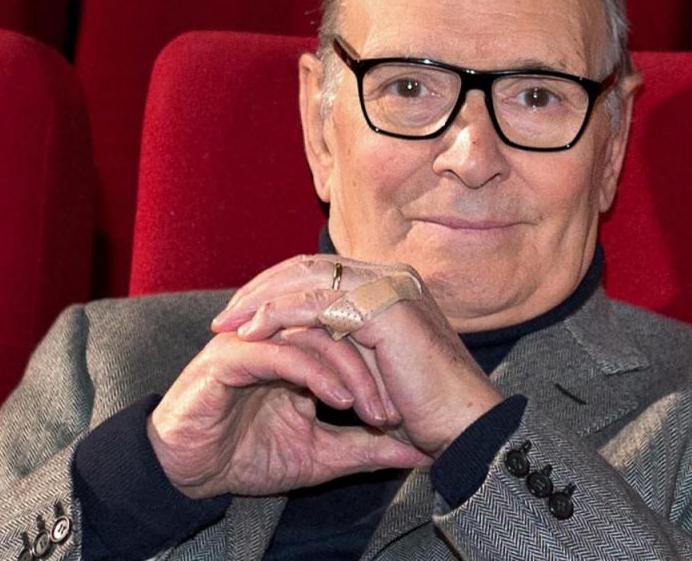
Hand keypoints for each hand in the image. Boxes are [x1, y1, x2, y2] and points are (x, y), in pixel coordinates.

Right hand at [147, 328, 430, 499]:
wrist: (186, 473)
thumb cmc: (248, 456)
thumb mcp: (322, 455)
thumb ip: (367, 448)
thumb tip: (420, 452)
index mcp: (301, 348)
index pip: (353, 337)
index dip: (385, 370)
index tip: (410, 412)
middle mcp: (280, 335)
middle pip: (340, 330)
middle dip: (374, 372)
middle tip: (395, 413)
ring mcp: (255, 340)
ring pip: (315, 336)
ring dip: (350, 372)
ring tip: (372, 410)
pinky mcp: (230, 356)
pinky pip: (280, 352)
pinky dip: (314, 373)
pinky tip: (338, 399)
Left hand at [212, 254, 504, 456]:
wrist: (466, 426)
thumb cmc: (428, 407)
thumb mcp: (375, 366)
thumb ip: (344, 343)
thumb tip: (299, 337)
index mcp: (393, 284)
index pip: (325, 270)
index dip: (280, 288)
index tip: (245, 314)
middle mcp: (392, 275)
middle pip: (310, 266)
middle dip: (262, 289)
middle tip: (225, 316)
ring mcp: (389, 287)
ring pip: (307, 278)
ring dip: (261, 300)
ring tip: (227, 325)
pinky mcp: (382, 309)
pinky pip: (316, 303)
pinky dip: (278, 315)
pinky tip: (251, 334)